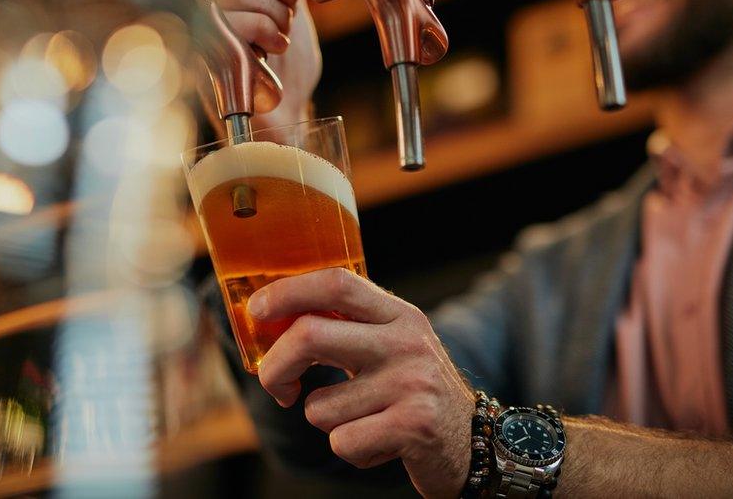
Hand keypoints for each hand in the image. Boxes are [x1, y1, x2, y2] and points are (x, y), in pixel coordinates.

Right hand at [196, 0, 321, 127]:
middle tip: (288, 10)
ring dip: (274, 13)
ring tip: (279, 34)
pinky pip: (238, 23)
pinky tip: (273, 48)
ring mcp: (200, 26)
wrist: (284, 113)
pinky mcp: (207, 55)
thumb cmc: (286, 63)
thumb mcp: (287, 5)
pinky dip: (268, 33)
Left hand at [247, 268, 475, 497]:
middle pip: (309, 335)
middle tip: (278, 386)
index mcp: (398, 315)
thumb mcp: (391, 346)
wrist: (475, 442)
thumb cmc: (413, 391)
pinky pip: (342, 442)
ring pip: (319, 406)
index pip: (336, 283)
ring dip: (328, 422)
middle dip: (275, 367)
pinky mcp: (414, 426)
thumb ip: (346, 327)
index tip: (257, 311)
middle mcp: (406, 341)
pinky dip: (351, 450)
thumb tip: (272, 320)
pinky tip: (380, 443)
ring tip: (364, 420)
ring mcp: (412, 383)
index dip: (287, 292)